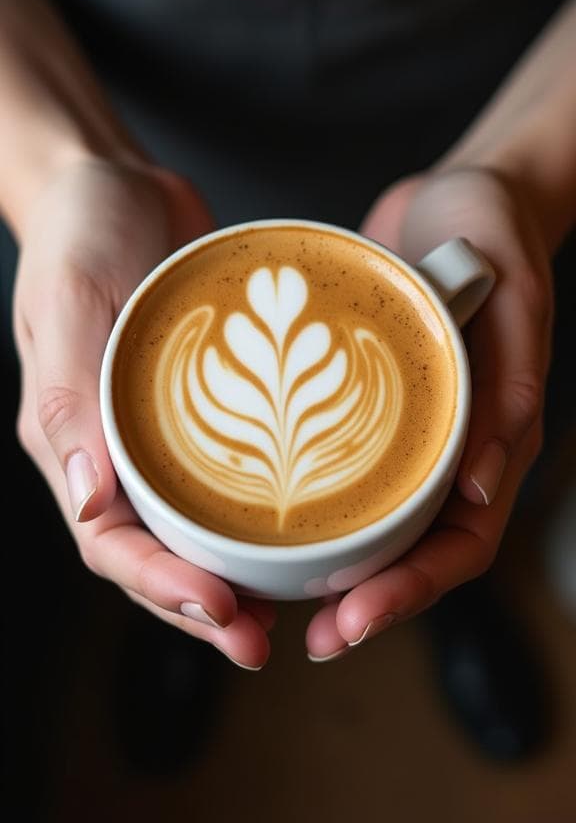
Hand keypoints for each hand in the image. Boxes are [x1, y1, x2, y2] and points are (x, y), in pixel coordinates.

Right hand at [14, 157, 273, 668]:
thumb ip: (71, 395)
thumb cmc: (80, 233)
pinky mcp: (200, 403)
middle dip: (203, 606)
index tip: (222, 610)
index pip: (111, 541)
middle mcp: (115, 448)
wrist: (113, 181)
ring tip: (287, 612)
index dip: (161, 586)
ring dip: (235, 574)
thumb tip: (90, 503)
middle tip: (263, 641)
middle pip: (155, 553)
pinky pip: (226, 469)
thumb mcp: (72, 300)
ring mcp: (157, 430)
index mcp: (73, 439)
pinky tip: (304, 525)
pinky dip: (256, 509)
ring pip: (194, 526)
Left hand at [306, 166, 552, 659]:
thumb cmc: (495, 231)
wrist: (462, 193)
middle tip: (312, 636)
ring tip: (280, 600)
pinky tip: (267, 511)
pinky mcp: (374, 402)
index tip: (354, 619)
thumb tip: (484, 481)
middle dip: (368, 600)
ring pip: (378, 519)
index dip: (412, 590)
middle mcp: (453, 445)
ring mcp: (413, 428)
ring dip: (337, 567)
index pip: (462, 540)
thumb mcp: (514, 292)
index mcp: (497, 435)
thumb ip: (514, 380)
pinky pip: (350, 464)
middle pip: (415, 548)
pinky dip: (316, 499)